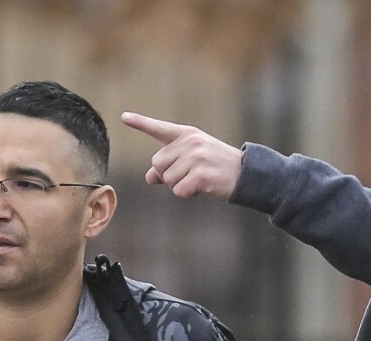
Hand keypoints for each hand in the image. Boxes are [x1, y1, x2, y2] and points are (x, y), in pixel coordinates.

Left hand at [121, 111, 243, 200]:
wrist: (246, 174)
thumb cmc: (216, 167)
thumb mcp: (193, 160)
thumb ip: (170, 165)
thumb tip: (149, 177)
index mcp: (187, 134)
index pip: (159, 129)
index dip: (141, 123)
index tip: (123, 117)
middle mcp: (190, 142)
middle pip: (157, 164)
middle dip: (168, 176)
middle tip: (189, 175)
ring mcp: (196, 157)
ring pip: (167, 180)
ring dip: (179, 186)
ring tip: (198, 180)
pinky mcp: (201, 174)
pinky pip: (178, 191)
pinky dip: (187, 194)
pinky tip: (202, 188)